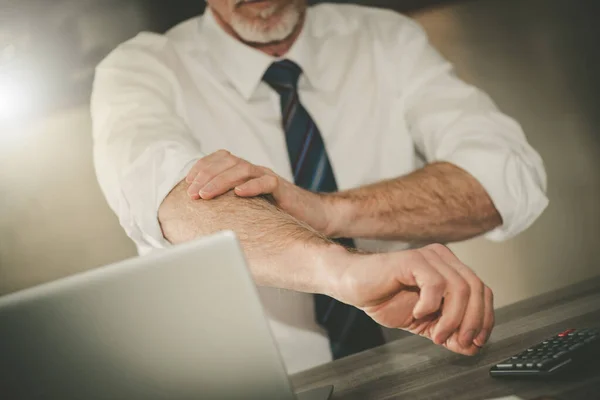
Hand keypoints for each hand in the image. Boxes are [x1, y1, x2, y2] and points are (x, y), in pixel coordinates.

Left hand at [185, 150, 333, 233]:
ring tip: (206, 194)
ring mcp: (268, 178)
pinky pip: (266, 182)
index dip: (201, 168)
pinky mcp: (283, 188)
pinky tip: (238, 194)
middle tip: (192, 193)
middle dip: (205, 176)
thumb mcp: (249, 209)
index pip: (219, 160)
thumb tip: (201, 221)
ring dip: (221, 181)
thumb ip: (230, 207)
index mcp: (244, 174)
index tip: (187, 184)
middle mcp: (255, 171)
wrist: (313, 216)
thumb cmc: (278, 214)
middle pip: (227, 162)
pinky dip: (251, 186)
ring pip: (242, 169)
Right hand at [331, 244, 493, 355]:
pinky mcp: (413, 260)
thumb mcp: (423, 322)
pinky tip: (418, 313)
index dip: (485, 318)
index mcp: (449, 269)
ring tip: (436, 334)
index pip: (482, 291)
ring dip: (452, 318)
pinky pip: (436, 284)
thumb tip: (472, 347)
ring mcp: (429, 257)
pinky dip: (431, 305)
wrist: (353, 285)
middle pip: (476, 289)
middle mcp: (443, 259)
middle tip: (458, 341)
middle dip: (472, 321)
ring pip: (460, 288)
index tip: (476, 341)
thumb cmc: (384, 297)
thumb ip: (448, 332)